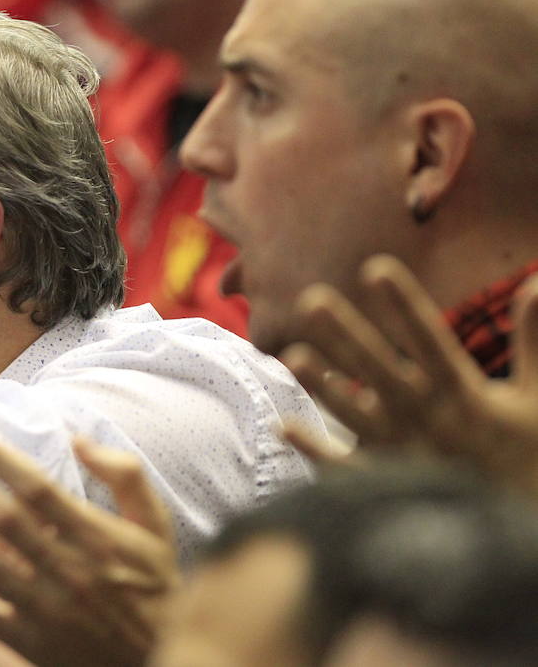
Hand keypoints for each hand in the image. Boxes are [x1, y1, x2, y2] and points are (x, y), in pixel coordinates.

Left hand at [0, 423, 177, 666]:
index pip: (34, 484)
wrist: (157, 662)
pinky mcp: (29, 645)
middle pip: (0, 517)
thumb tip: (80, 438)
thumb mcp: (155, 526)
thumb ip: (125, 475)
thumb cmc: (152, 586)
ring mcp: (48, 612)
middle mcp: (71, 572)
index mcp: (97, 538)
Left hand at [283, 254, 537, 499]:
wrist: (521, 528)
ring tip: (290, 354)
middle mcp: (430, 420)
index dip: (403, 304)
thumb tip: (537, 280)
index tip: (375, 267)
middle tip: (310, 299)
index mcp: (467, 396)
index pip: (430, 339)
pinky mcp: (392, 483)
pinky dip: (316, 451)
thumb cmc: (530, 457)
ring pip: (356, 414)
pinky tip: (283, 427)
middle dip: (346, 335)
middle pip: (380, 370)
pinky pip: (348, 468)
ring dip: (323, 385)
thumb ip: (534, 340)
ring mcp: (407, 452)